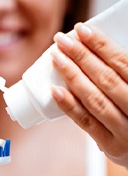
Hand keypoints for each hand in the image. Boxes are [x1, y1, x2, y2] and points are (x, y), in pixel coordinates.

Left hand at [51, 22, 127, 166]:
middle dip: (80, 56)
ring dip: (72, 76)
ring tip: (56, 59)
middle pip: (105, 78)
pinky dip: (70, 106)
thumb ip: (121, 76)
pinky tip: (55, 91)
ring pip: (94, 98)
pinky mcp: (110, 145)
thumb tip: (94, 50)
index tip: (80, 30)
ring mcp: (125, 130)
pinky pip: (86, 122)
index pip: (122, 63)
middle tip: (61, 41)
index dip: (101, 45)